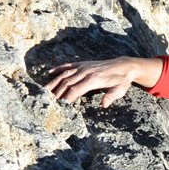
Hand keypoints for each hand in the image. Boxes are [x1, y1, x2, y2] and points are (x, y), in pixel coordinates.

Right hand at [45, 57, 162, 107]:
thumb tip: (103, 105)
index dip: (67, 97)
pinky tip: (49, 73)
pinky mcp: (83, 64)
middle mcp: (86, 72)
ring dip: (54, 82)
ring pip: (65, 74)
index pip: (76, 89)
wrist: (124, 66)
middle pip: (67, 82)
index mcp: (93, 79)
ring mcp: (83, 67)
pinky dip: (58, 69)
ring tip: (44, 90)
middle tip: (47, 102)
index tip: (60, 105)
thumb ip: (111, 97)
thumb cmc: (122, 80)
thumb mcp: (120, 90)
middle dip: (57, 92)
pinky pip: (68, 66)